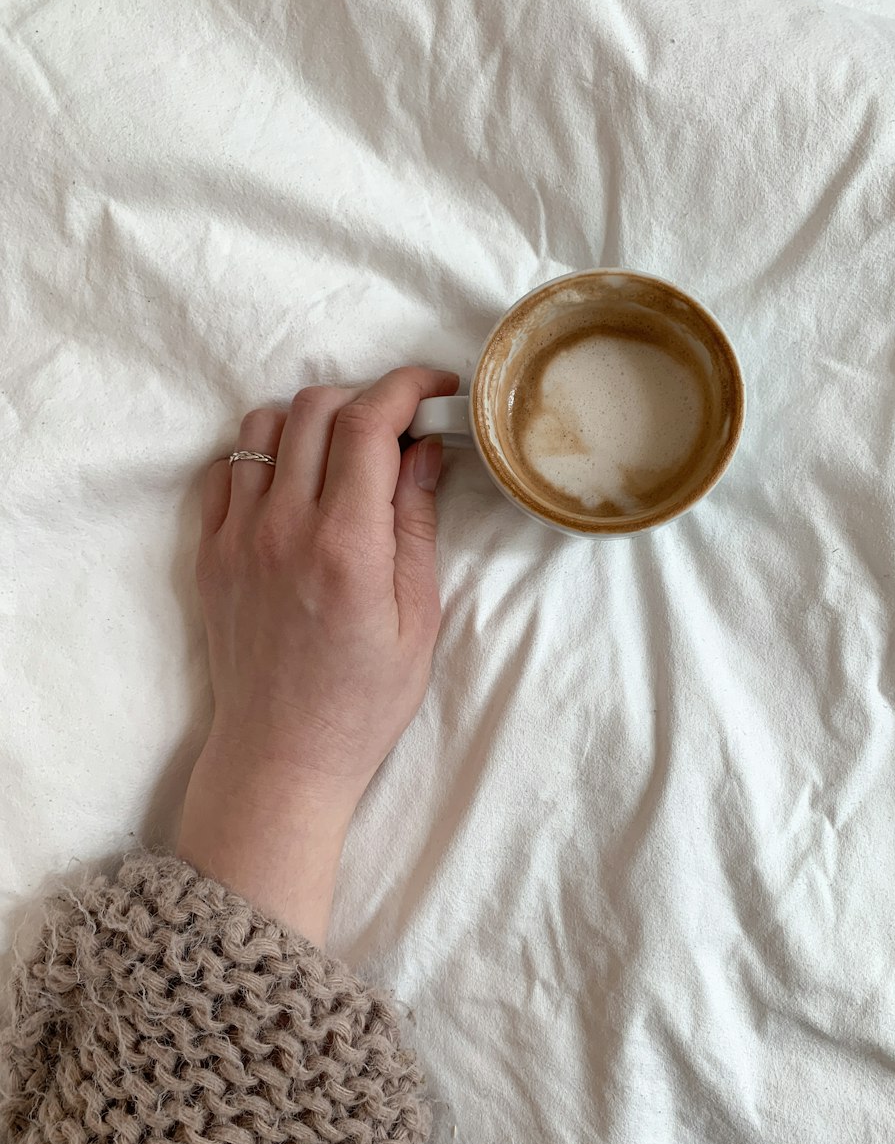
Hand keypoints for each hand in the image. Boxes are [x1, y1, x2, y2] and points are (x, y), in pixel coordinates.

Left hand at [177, 367, 458, 942]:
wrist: (280, 756)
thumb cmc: (362, 701)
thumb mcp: (418, 620)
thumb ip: (417, 526)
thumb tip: (424, 452)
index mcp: (347, 546)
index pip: (369, 422)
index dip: (408, 386)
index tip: (436, 389)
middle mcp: (284, 529)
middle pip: (316, 408)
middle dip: (366, 399)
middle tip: (398, 430)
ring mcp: (237, 538)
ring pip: (263, 426)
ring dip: (311, 421)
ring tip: (343, 454)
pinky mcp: (209, 553)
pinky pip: (225, 469)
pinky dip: (262, 455)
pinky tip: (293, 484)